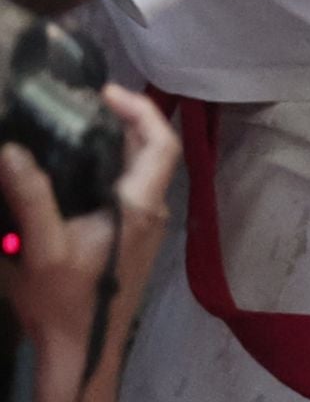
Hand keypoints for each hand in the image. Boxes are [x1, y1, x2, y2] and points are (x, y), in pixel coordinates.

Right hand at [0, 85, 180, 401]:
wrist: (83, 351)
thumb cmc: (66, 302)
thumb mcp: (41, 248)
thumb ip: (30, 199)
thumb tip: (14, 151)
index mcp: (139, 205)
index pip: (161, 142)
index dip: (140, 109)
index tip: (105, 93)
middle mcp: (152, 210)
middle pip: (153, 151)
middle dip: (127, 120)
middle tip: (87, 103)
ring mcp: (147, 225)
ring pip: (143, 170)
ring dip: (119, 144)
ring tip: (79, 126)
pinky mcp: (134, 237)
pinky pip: (132, 188)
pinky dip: (113, 167)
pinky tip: (79, 169)